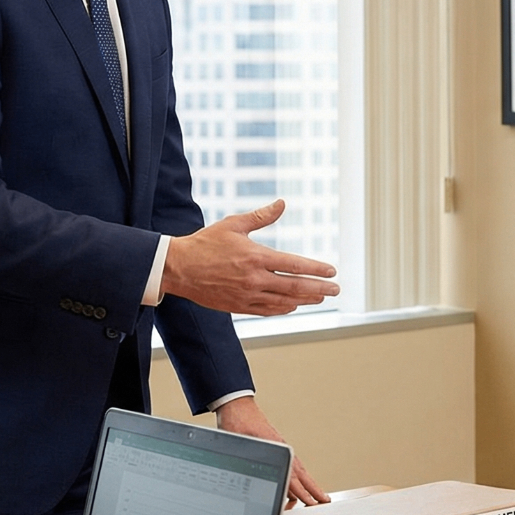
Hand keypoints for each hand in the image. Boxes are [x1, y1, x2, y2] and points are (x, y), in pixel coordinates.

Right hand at [160, 200, 338, 315]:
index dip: (316, 269)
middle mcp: (254, 279)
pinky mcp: (238, 307)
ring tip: (320, 297)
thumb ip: (261, 216)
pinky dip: (284, 309)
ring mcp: (247, 295)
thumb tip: (282, 203)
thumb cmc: (205, 243)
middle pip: (295, 287)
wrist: (178, 268)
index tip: (331, 271)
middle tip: (336, 290)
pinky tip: (294, 305)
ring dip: (305, 300)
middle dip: (319, 289)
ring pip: (284, 302)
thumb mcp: (233, 224)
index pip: (294, 265)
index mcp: (256, 257)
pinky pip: (267, 311)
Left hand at [214, 397, 327, 507]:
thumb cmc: (238, 421)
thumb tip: (256, 477)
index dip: (303, 492)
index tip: (313, 503)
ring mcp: (281, 448)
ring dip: (307, 485)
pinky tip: (294, 484)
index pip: (293, 476)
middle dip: (314, 490)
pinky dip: (297, 477)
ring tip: (315, 497)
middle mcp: (283, 449)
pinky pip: (291, 465)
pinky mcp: (276, 446)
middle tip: (324, 501)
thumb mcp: (242, 443)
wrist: (237, 404)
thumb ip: (252, 459)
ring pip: (298, 470)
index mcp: (277, 449)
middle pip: (302, 474)